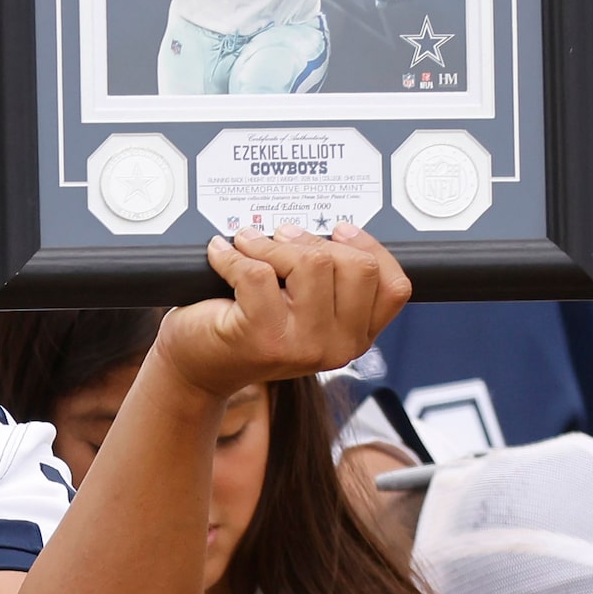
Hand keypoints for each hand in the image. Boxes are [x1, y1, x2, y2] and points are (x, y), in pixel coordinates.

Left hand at [153, 221, 411, 401]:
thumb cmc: (249, 326)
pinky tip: (221, 255)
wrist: (198, 364)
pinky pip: (258, 271)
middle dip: (314, 241)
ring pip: (313, 263)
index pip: (394, 286)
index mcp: (357, 336)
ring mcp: (304, 345)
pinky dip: (233, 254)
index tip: (339, 230)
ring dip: (271, 244)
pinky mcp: (263, 335)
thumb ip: (331, 282)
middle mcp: (340, 347)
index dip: (371, 247)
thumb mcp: (305, 309)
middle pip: (357, 266)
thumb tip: (332, 229)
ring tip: (248, 245)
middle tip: (280, 238)